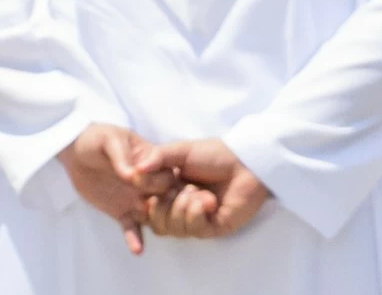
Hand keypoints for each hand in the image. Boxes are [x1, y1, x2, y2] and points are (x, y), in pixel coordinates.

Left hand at [57, 123, 177, 253]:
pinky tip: (137, 250)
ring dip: (154, 223)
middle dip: (163, 204)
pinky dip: (135, 239)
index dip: (159, 179)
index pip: (166, 173)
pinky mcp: (122, 211)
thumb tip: (131, 174)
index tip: (147, 183)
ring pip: (152, 215)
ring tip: (155, 229)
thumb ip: (120, 155)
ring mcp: (136, 198)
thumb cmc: (97, 138)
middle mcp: (149, 182)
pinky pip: (132, 227)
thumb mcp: (108, 139)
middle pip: (164, 197)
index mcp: (151, 161)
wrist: (76, 152)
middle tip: (156, 210)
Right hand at [140, 138, 271, 239]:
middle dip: (163, 206)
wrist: (245, 162)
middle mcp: (179, 208)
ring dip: (183, 207)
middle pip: (157, 223)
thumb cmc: (215, 155)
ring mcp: (195, 220)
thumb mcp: (181, 151)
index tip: (150, 184)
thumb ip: (158, 158)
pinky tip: (208, 201)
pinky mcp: (211, 229)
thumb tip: (136, 169)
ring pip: (173, 229)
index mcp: (169, 190)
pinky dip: (197, 213)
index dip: (146, 198)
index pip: (147, 206)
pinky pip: (193, 230)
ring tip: (198, 192)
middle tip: (177, 189)